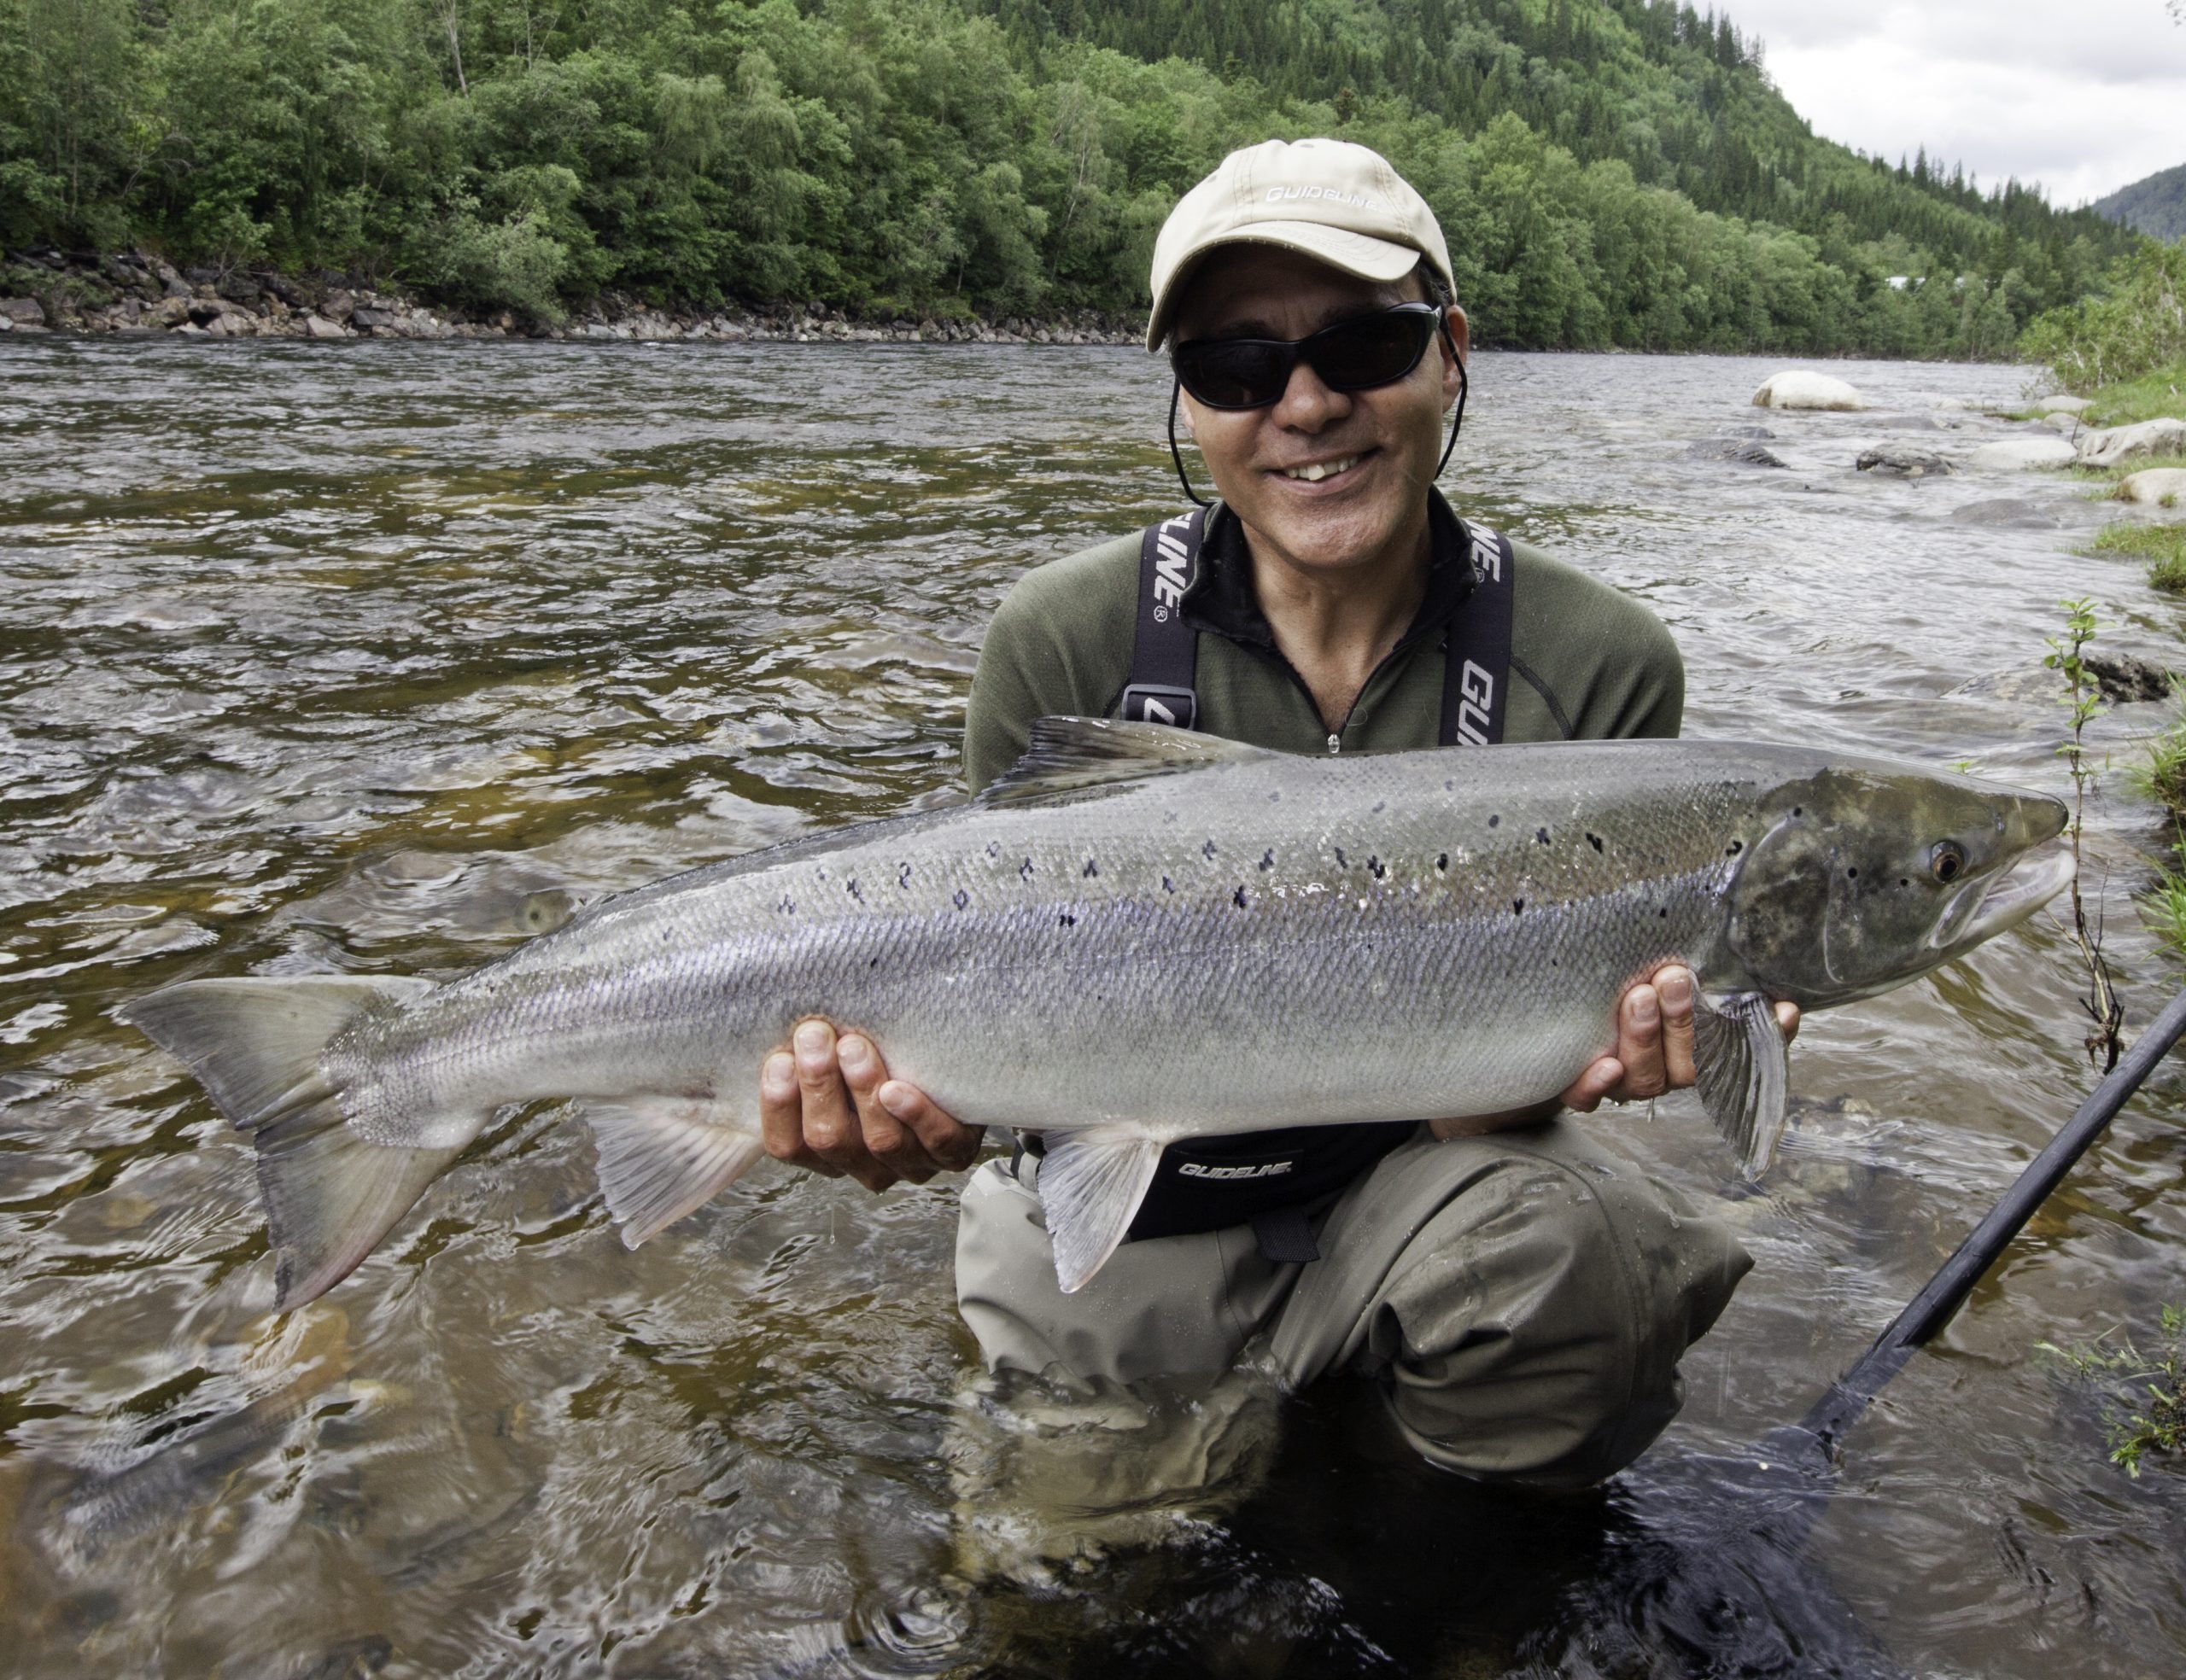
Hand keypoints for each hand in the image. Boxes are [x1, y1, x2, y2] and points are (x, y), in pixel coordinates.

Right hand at [758, 1018, 983, 1191]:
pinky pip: (936, 1143)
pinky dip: (917, 1116)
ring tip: (855, 1048)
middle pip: (830, 1139)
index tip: (780, 1059)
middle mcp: (863, 1164)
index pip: (788, 1145)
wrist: (949, 1066)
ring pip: (880, 1140)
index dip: (779, 1105)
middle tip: (816, 1036)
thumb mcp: (836, 1055)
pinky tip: (899, 1090)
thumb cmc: (881, 1056)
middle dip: (819, 1084)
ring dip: (863, 1091)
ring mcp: (909, 1163)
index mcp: (824, 1150)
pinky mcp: (952, 1153)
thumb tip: (783, 1016)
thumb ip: (809, 1049)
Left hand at [1558, 964, 1800, 1113]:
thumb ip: (1698, 962)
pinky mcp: (1578, 1087)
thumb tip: (1757, 959)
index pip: (1739, 1048)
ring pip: (1645, 1078)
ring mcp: (1623, 1081)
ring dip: (1644, 1038)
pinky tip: (1604, 1066)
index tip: (1780, 1008)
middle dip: (1684, 1021)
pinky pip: (1587, 1098)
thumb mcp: (1651, 962)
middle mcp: (1663, 1071)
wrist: (1545, 1014)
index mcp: (1692, 1047)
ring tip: (1638, 996)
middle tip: (1674, 977)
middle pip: (1688, 1066)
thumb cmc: (1615, 979)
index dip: (1767, 1034)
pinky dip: (1595, 1085)